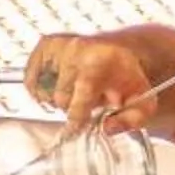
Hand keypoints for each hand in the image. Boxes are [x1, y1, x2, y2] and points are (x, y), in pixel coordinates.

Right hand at [24, 28, 174, 136]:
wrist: (117, 51)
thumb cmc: (127, 81)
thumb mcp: (142, 103)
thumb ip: (131, 120)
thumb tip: (107, 128)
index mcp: (101, 60)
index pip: (80, 97)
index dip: (76, 119)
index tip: (75, 130)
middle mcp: (77, 48)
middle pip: (60, 98)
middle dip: (72, 108)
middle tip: (87, 103)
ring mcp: (59, 45)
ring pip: (43, 91)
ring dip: (57, 99)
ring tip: (76, 92)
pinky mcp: (45, 45)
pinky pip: (31, 81)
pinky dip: (41, 91)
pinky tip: (59, 87)